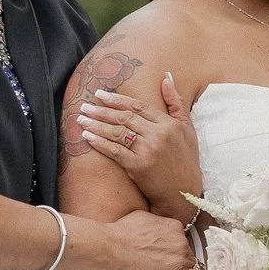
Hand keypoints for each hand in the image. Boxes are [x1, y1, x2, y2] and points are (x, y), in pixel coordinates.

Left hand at [78, 75, 202, 222]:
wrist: (184, 192)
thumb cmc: (186, 159)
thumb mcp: (187, 128)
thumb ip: (176, 102)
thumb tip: (166, 76)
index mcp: (169, 124)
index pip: (139, 107)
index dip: (118, 100)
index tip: (100, 94)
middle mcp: (158, 135)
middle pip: (125, 118)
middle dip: (102, 110)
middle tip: (85, 106)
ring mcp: (147, 151)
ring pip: (117, 132)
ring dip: (96, 124)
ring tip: (81, 118)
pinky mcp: (137, 167)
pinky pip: (115, 151)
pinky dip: (100, 143)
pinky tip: (87, 136)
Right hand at [104, 209, 205, 269]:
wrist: (112, 248)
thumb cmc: (120, 233)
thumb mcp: (142, 216)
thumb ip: (156, 222)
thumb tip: (155, 225)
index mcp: (174, 226)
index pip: (180, 239)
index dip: (171, 248)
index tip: (164, 254)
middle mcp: (182, 240)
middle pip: (185, 252)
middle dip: (175, 259)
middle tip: (158, 265)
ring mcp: (182, 257)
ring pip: (188, 265)